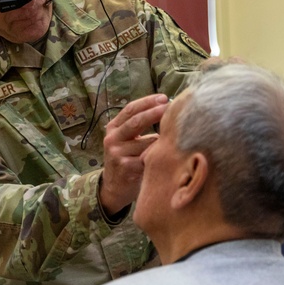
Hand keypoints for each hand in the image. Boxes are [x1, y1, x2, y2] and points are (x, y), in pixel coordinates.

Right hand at [100, 93, 168, 214]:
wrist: (114, 186)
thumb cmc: (127, 158)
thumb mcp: (126, 139)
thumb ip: (138, 125)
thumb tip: (166, 106)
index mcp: (113, 127)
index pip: (130, 109)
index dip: (147, 102)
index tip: (164, 98)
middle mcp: (112, 138)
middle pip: (136, 121)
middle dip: (155, 113)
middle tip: (171, 108)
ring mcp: (117, 153)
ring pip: (147, 142)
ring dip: (161, 142)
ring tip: (172, 141)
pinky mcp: (125, 167)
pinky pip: (148, 157)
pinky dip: (158, 156)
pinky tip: (165, 157)